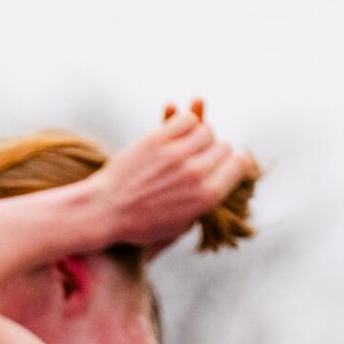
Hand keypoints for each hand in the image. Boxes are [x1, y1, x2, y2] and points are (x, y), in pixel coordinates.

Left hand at [96, 103, 256, 257]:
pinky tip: (173, 130)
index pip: (240, 164)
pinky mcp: (157, 140)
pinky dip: (183, 121)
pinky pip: (185, 119)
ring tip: (185, 144)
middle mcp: (197, 174)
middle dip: (212, 150)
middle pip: (223, 146)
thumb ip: (203, 204)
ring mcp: (177, 155)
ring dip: (198, 134)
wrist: (103, 212)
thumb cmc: (139, 223)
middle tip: (196, 156)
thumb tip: (220, 183)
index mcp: (207, 197)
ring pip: (206, 129)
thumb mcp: (180, 224)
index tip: (219, 164)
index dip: (230, 163)